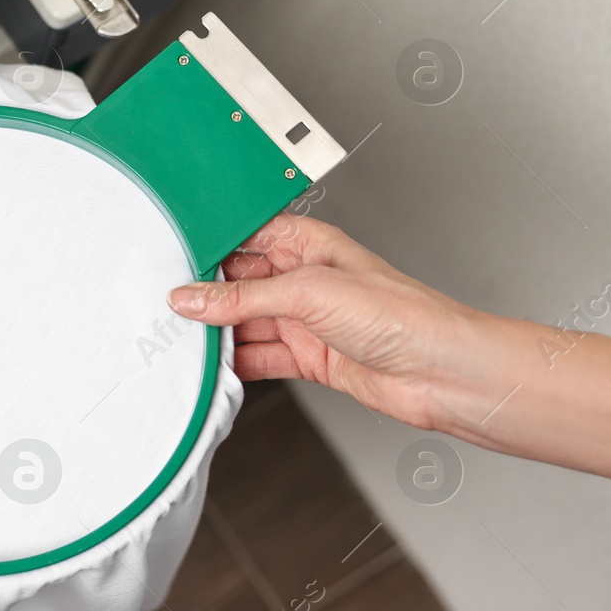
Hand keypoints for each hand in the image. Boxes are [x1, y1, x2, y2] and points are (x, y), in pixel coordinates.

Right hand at [166, 212, 480, 430]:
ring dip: (217, 333)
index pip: (243, 237)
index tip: (170, 260)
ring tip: (183, 338)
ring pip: (244, 322)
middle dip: (204, 295)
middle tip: (168, 305)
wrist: (443, 373)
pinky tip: (214, 365)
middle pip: (237, 283)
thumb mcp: (309, 292)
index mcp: (308, 244)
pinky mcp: (308, 357)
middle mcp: (305, 279)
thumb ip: (244, 297)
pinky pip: (257, 356)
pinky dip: (234, 363)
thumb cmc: (403, 315)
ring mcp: (306, 320)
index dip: (208, 247)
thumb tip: (193, 298)